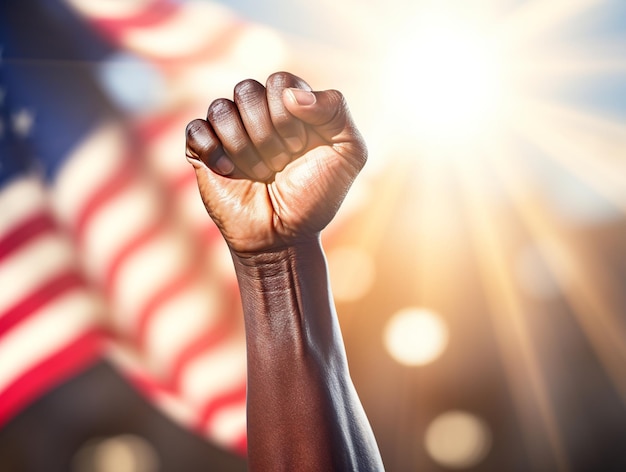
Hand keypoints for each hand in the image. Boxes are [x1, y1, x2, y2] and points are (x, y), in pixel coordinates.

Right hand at [185, 71, 365, 254]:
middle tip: (280, 163)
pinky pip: (195, 129)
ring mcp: (229, 132)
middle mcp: (258, 114)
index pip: (280, 81)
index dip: (288, 113)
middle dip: (267, 133)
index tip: (300, 147)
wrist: (285, 237)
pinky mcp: (203, 153)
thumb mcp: (349, 153)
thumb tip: (290, 93)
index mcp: (290, 106)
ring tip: (260, 173)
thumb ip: (336, 109)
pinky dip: (212, 150)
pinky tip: (229, 173)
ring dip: (244, 147)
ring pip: (221, 108)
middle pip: (247, 90)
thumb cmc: (316, 196)